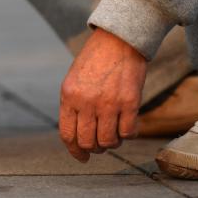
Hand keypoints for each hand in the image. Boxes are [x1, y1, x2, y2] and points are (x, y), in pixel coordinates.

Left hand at [59, 28, 146, 161]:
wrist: (118, 40)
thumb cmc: (95, 60)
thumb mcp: (74, 80)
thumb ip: (73, 105)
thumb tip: (77, 135)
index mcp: (68, 96)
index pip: (67, 134)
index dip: (74, 151)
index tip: (82, 157)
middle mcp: (86, 102)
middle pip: (87, 142)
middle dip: (94, 149)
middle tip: (101, 146)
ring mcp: (108, 103)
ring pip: (108, 141)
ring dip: (112, 144)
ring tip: (115, 135)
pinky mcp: (130, 102)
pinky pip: (128, 132)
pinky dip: (129, 135)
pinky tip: (129, 127)